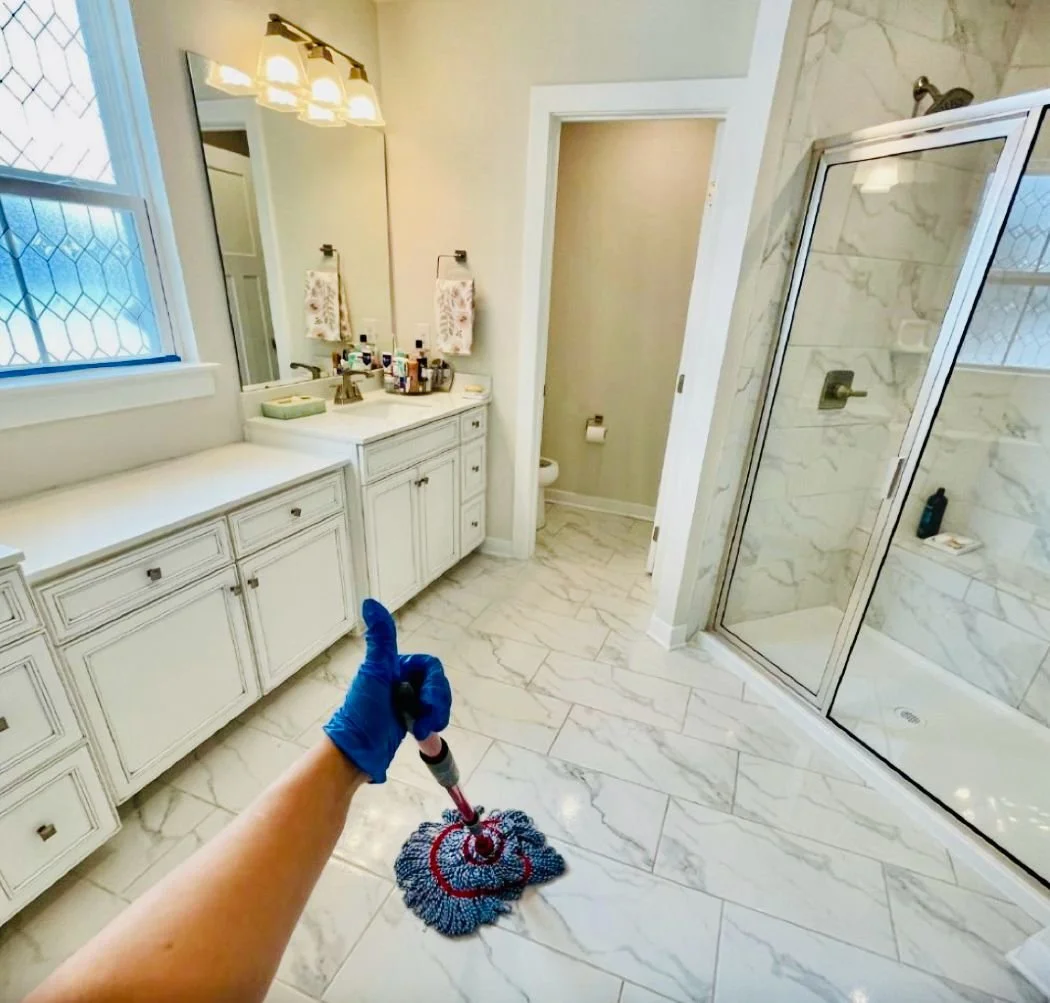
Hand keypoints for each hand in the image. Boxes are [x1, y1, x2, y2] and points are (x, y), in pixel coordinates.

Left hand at [323, 599, 450, 782]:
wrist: (355, 753)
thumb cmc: (362, 712)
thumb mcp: (374, 673)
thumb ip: (381, 639)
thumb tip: (370, 602)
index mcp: (394, 667)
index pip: (430, 666)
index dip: (434, 683)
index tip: (426, 700)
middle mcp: (401, 681)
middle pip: (437, 685)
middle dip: (437, 703)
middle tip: (428, 721)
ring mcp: (405, 702)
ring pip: (437, 702)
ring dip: (436, 716)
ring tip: (423, 731)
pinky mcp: (409, 721)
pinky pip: (432, 716)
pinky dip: (431, 725)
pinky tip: (422, 736)